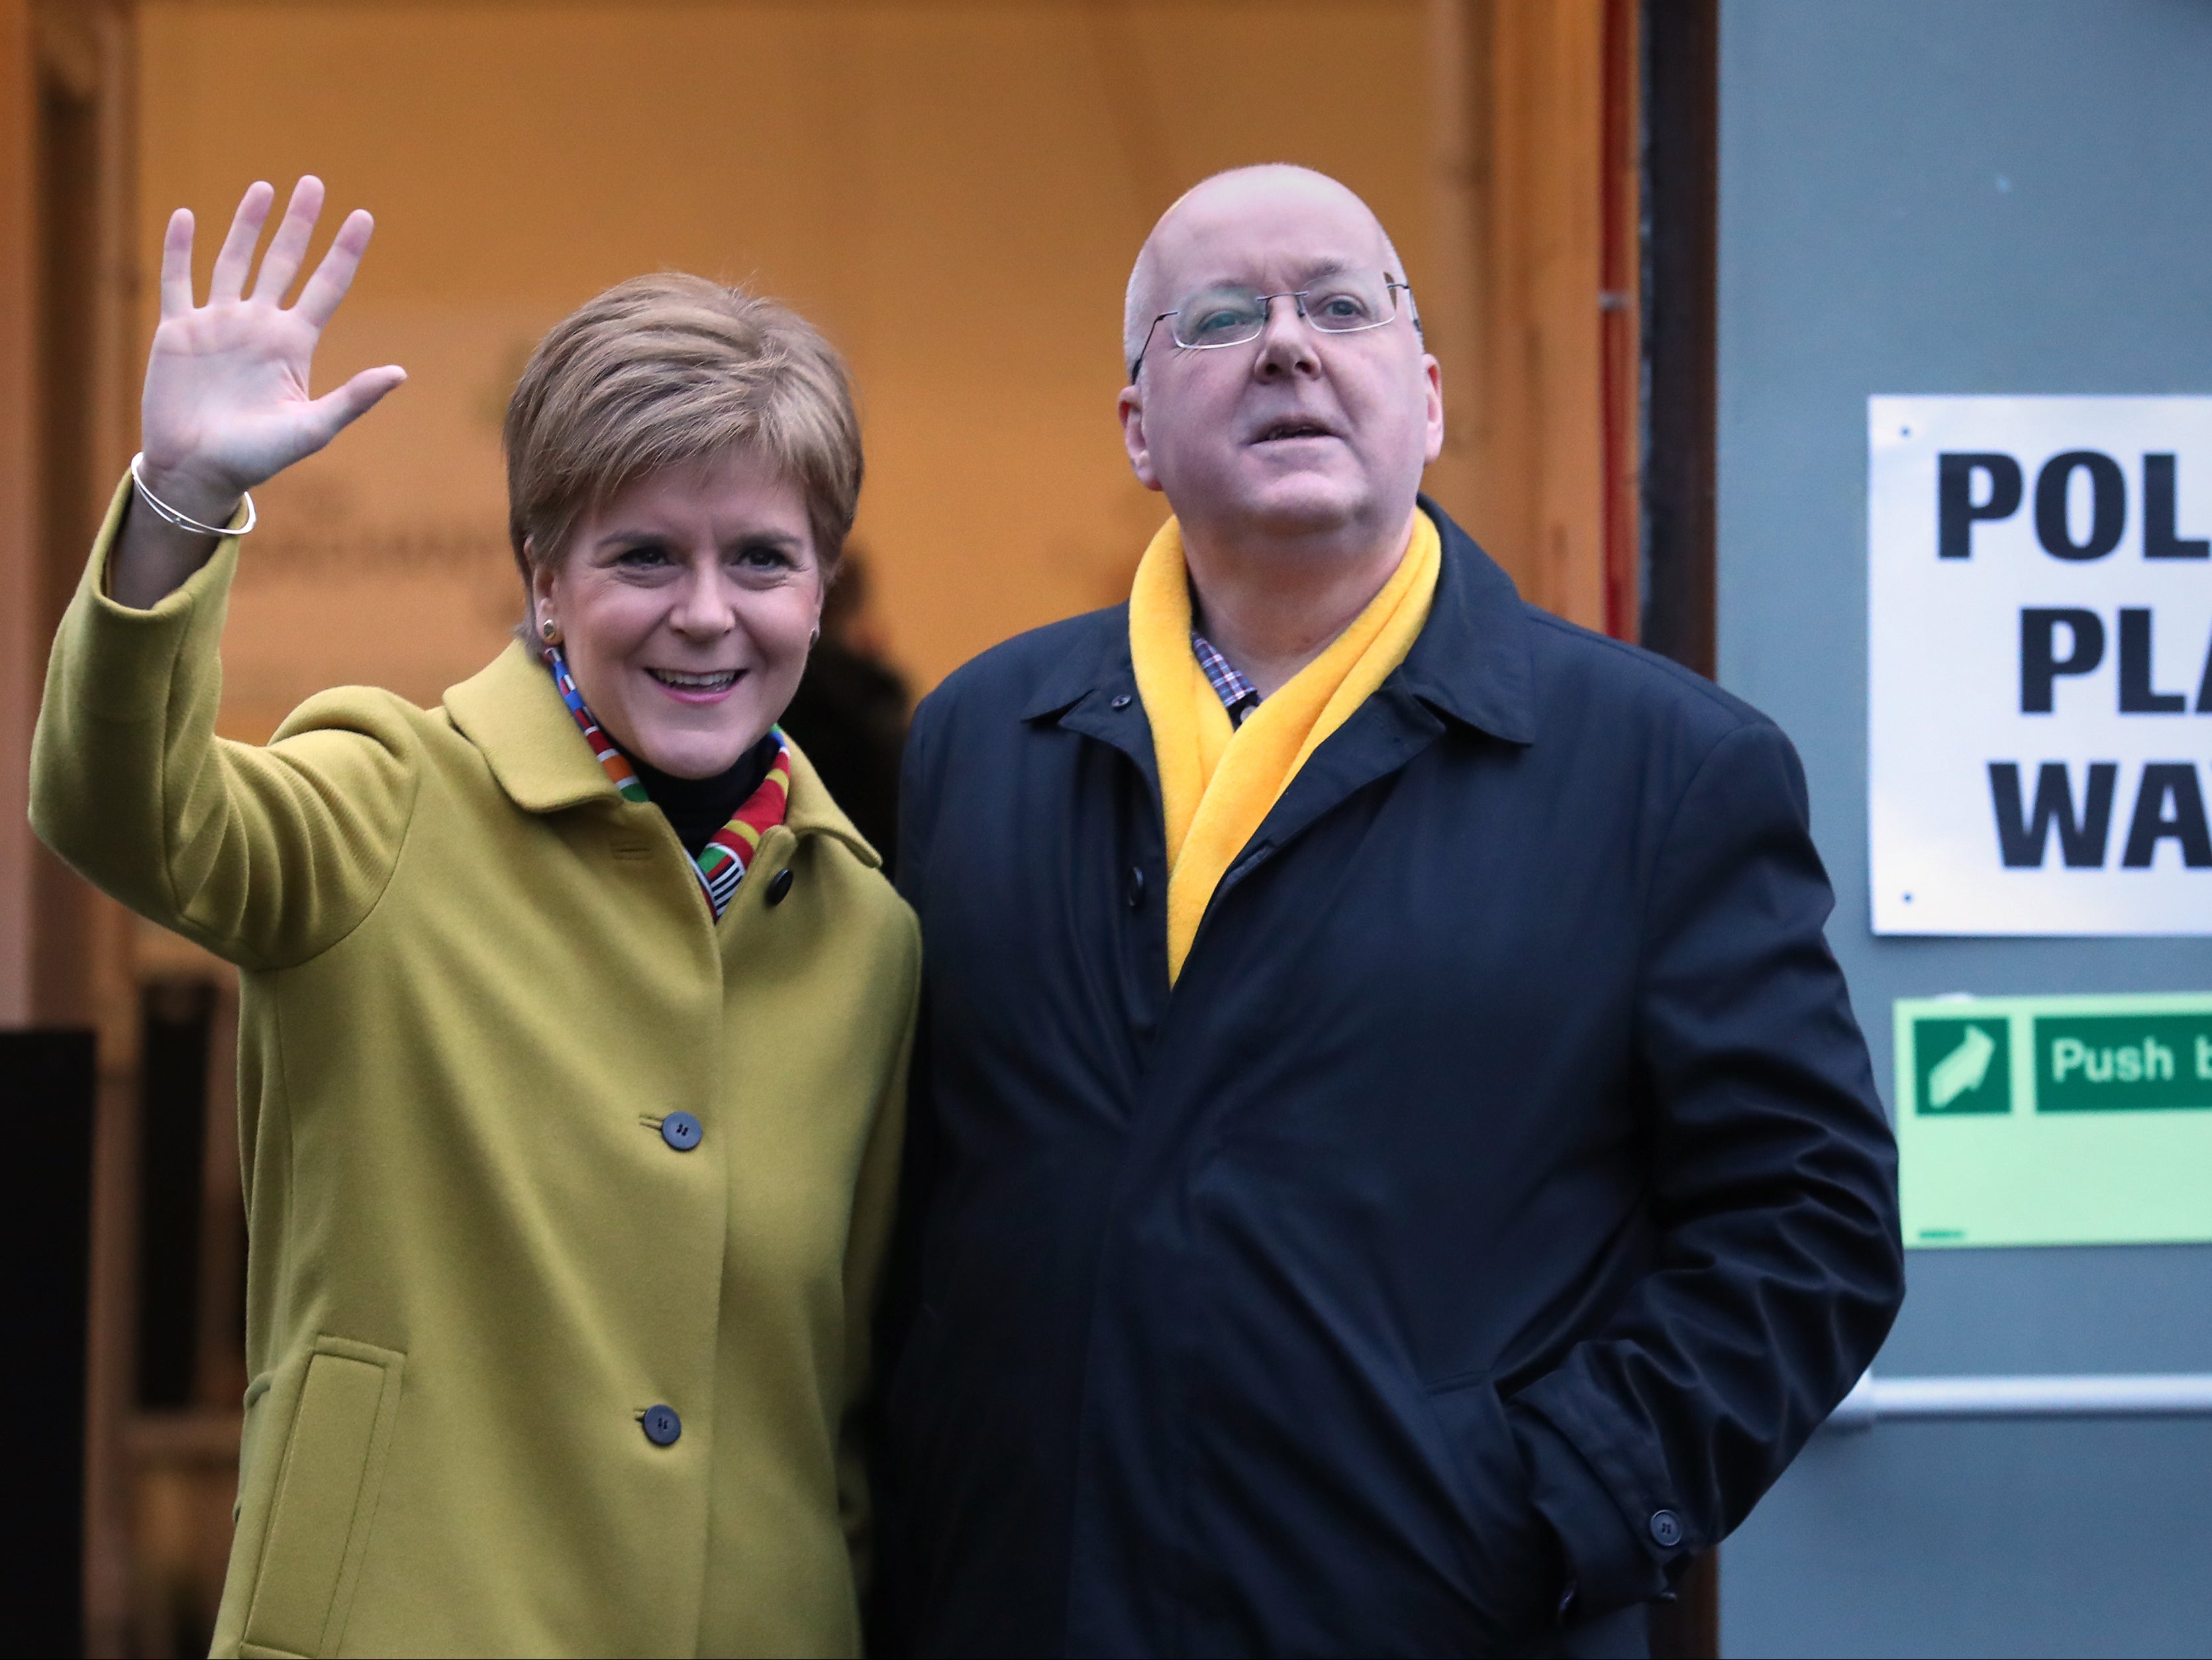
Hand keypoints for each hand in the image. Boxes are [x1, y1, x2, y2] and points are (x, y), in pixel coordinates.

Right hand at [139, 176, 403, 522]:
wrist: (198, 471)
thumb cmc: (258, 458)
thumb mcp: (312, 428)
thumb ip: (354, 398)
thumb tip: (401, 373)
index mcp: (293, 344)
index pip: (326, 286)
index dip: (344, 252)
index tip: (364, 216)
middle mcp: (258, 326)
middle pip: (283, 261)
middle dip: (298, 223)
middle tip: (313, 182)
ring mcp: (217, 324)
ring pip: (234, 261)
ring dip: (247, 225)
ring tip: (263, 188)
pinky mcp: (176, 331)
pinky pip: (178, 281)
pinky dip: (179, 249)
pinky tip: (187, 216)